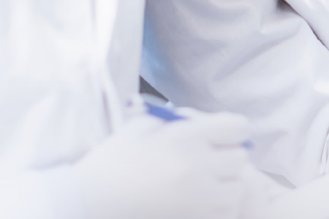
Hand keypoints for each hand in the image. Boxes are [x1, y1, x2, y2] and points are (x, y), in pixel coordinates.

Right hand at [71, 110, 253, 218]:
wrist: (88, 202)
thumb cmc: (112, 162)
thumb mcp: (140, 126)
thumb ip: (176, 119)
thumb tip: (205, 121)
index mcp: (186, 136)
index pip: (237, 127)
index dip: (231, 130)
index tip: (223, 136)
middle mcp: (197, 165)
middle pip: (240, 158)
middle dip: (228, 157)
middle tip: (211, 161)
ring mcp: (198, 197)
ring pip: (238, 188)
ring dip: (227, 185)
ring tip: (206, 185)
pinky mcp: (194, 218)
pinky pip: (225, 212)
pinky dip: (218, 207)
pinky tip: (199, 203)